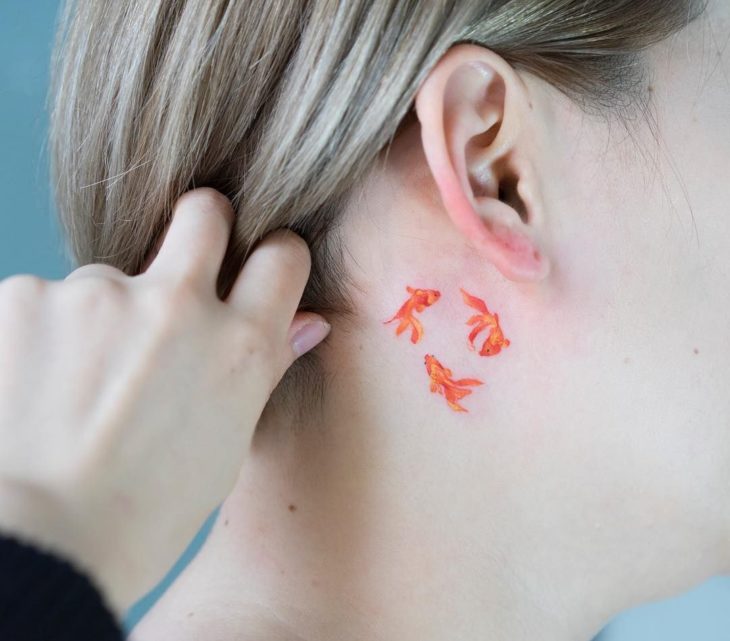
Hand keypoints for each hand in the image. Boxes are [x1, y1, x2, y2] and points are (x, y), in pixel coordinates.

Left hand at [0, 188, 329, 614]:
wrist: (38, 545)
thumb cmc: (144, 513)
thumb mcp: (226, 445)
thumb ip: (265, 369)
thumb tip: (312, 323)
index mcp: (240, 348)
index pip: (283, 256)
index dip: (274, 254)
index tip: (259, 262)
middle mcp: (179, 306)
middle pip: (203, 213)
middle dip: (202, 221)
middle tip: (183, 258)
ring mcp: (99, 294)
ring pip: (107, 279)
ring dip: (100, 315)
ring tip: (79, 385)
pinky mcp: (26, 297)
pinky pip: (45, 300)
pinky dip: (43, 333)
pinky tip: (38, 386)